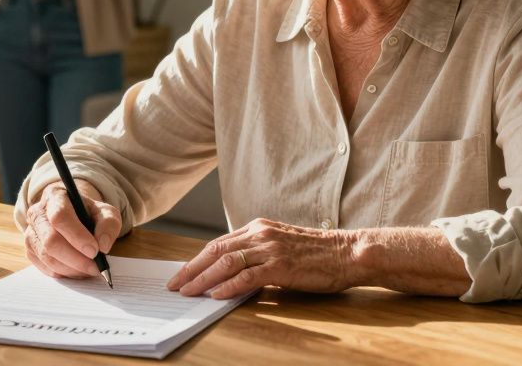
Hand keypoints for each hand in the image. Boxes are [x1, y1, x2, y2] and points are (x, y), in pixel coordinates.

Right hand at [22, 181, 120, 279]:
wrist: (73, 215)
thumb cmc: (88, 213)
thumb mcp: (105, 212)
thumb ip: (108, 224)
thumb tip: (103, 246)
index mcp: (55, 197)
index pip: (60, 217)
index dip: (77, 236)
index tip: (94, 251)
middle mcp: (37, 213)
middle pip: (51, 240)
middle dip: (75, 258)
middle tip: (95, 267)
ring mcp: (31, 232)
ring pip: (46, 257)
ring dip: (71, 268)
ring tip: (89, 270)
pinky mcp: (30, 250)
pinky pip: (44, 267)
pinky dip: (63, 273)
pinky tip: (77, 270)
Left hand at [165, 218, 354, 298]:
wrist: (346, 253)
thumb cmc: (316, 255)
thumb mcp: (280, 247)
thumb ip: (257, 254)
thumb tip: (232, 272)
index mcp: (258, 228)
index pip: (218, 244)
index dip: (197, 259)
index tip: (182, 273)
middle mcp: (260, 234)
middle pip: (216, 251)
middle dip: (191, 269)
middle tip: (175, 284)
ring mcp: (270, 248)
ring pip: (227, 262)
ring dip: (203, 278)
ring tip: (188, 291)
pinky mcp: (281, 265)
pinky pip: (248, 275)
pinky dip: (229, 285)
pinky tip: (216, 294)